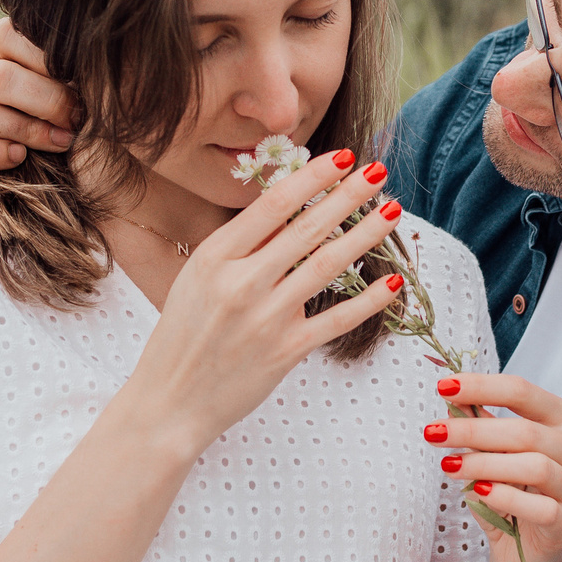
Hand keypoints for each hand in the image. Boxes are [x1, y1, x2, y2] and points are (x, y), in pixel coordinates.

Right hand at [0, 18, 80, 170]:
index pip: (7, 35)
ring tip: (61, 142)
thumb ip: (73, 69)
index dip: (48, 58)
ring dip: (28, 130)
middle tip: (78, 118)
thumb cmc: (65, 129)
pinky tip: (18, 157)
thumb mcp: (71, 93)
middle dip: (47, 100)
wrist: (45, 190)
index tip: (83, 79)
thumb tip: (89, 46)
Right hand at [120, 152, 404, 453]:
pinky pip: (336, 319)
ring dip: (364, 236)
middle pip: (305, 229)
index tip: (341, 158)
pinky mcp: (285, 352)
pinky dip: (367, 302)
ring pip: (326, 266)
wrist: (168, 403)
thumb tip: (293, 210)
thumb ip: (240, 248)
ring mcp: (265, 319)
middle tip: (379, 172)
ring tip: (392, 212)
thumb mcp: (197, 279)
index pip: (272, 205)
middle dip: (347, 196)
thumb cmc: (182, 336)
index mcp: (214, 257)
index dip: (311, 178)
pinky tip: (391, 282)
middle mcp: (240, 283)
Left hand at [428, 374, 561, 561]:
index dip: (483, 387)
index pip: (523, 392)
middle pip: (526, 431)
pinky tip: (478, 492)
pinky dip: (505, 497)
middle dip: (474, 430)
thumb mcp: (489, 453)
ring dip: (485, 464)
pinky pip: (541, 508)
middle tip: (435, 434)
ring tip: (448, 466)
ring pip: (536, 467)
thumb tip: (451, 396)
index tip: (444, 387)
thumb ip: (477, 423)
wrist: (524, 551)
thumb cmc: (509, 493)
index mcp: (560, 421)